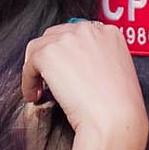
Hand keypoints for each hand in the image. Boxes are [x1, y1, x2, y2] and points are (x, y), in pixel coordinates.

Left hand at [22, 21, 147, 149]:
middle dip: (49, 57)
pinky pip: (29, 66)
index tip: (63, 66)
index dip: (66, 53)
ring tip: (39, 88)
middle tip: (47, 76)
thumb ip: (100, 60)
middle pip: (54, 37)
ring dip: (36, 69)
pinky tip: (34, 95)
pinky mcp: (48, 54)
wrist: (113, 118)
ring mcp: (67, 39)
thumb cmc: (120, 106)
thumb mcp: (119, 72)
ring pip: (38, 49)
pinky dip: (28, 82)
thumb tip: (79, 66)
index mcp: (108, 33)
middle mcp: (87, 31)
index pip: (77, 34)